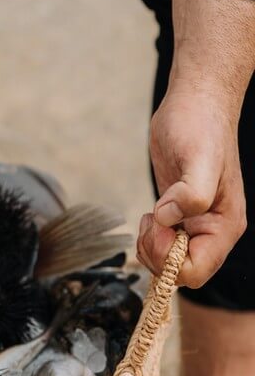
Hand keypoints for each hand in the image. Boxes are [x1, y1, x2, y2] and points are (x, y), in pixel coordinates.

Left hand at [138, 90, 245, 286]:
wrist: (195, 103)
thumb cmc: (201, 125)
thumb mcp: (198, 158)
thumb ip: (190, 193)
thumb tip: (167, 219)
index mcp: (225, 226)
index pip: (195, 272)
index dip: (168, 260)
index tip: (158, 228)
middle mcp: (213, 231)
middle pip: (180, 272)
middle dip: (157, 254)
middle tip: (151, 220)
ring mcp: (196, 225)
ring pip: (169, 262)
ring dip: (151, 247)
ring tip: (152, 214)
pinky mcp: (179, 216)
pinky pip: (163, 246)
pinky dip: (151, 238)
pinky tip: (152, 213)